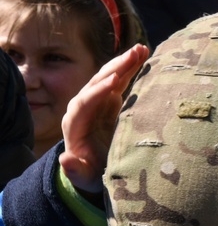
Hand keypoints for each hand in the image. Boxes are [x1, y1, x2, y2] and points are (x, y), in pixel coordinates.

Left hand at [59, 44, 148, 192]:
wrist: (95, 168)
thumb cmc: (91, 174)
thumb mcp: (84, 176)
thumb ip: (75, 170)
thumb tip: (65, 159)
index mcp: (74, 125)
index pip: (83, 102)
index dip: (98, 92)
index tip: (115, 81)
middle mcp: (83, 108)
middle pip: (95, 83)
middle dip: (114, 68)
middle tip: (133, 55)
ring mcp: (97, 101)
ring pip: (108, 77)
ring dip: (124, 62)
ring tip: (142, 49)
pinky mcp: (110, 99)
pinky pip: (120, 79)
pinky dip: (130, 67)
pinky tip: (143, 54)